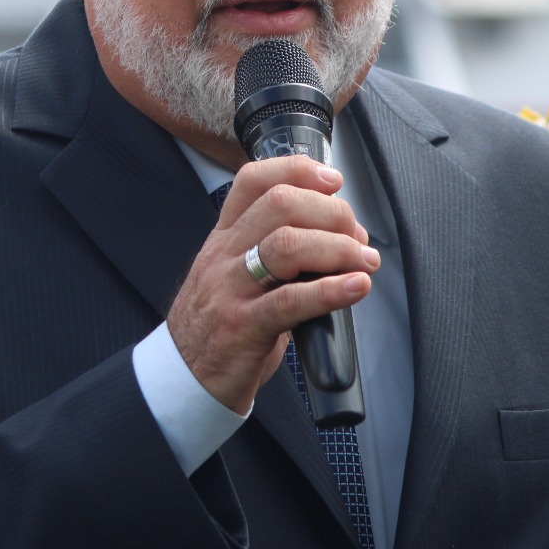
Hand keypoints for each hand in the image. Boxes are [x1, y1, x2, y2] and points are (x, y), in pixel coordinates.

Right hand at [166, 156, 378, 413]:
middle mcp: (224, 255)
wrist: (183, 378)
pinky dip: (330, 291)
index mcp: (224, 237)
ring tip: (365, 262)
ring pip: (285, 245)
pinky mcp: (241, 327)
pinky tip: (356, 288)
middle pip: (279, 204)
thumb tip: (343, 238)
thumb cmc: (221, 325)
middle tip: (357, 235)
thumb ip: (277, 253)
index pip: (253, 180)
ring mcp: (229, 289)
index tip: (333, 181)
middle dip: (330, 212)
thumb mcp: (238, 276)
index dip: (297, 170)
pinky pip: (289, 301)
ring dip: (337, 248)